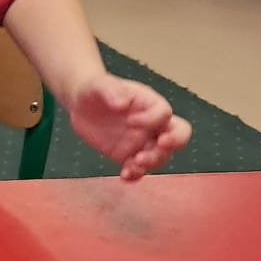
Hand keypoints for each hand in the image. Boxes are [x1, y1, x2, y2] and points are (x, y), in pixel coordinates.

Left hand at [65, 75, 191, 179]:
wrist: (81, 105)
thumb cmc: (96, 89)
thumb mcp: (99, 85)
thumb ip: (111, 90)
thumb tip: (122, 103)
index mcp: (150, 104)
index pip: (164, 113)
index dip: (152, 119)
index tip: (130, 121)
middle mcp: (151, 125)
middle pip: (178, 135)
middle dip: (174, 142)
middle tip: (160, 145)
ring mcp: (141, 142)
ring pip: (160, 157)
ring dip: (153, 162)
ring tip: (134, 163)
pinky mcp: (127, 156)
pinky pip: (138, 170)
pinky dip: (135, 175)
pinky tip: (124, 176)